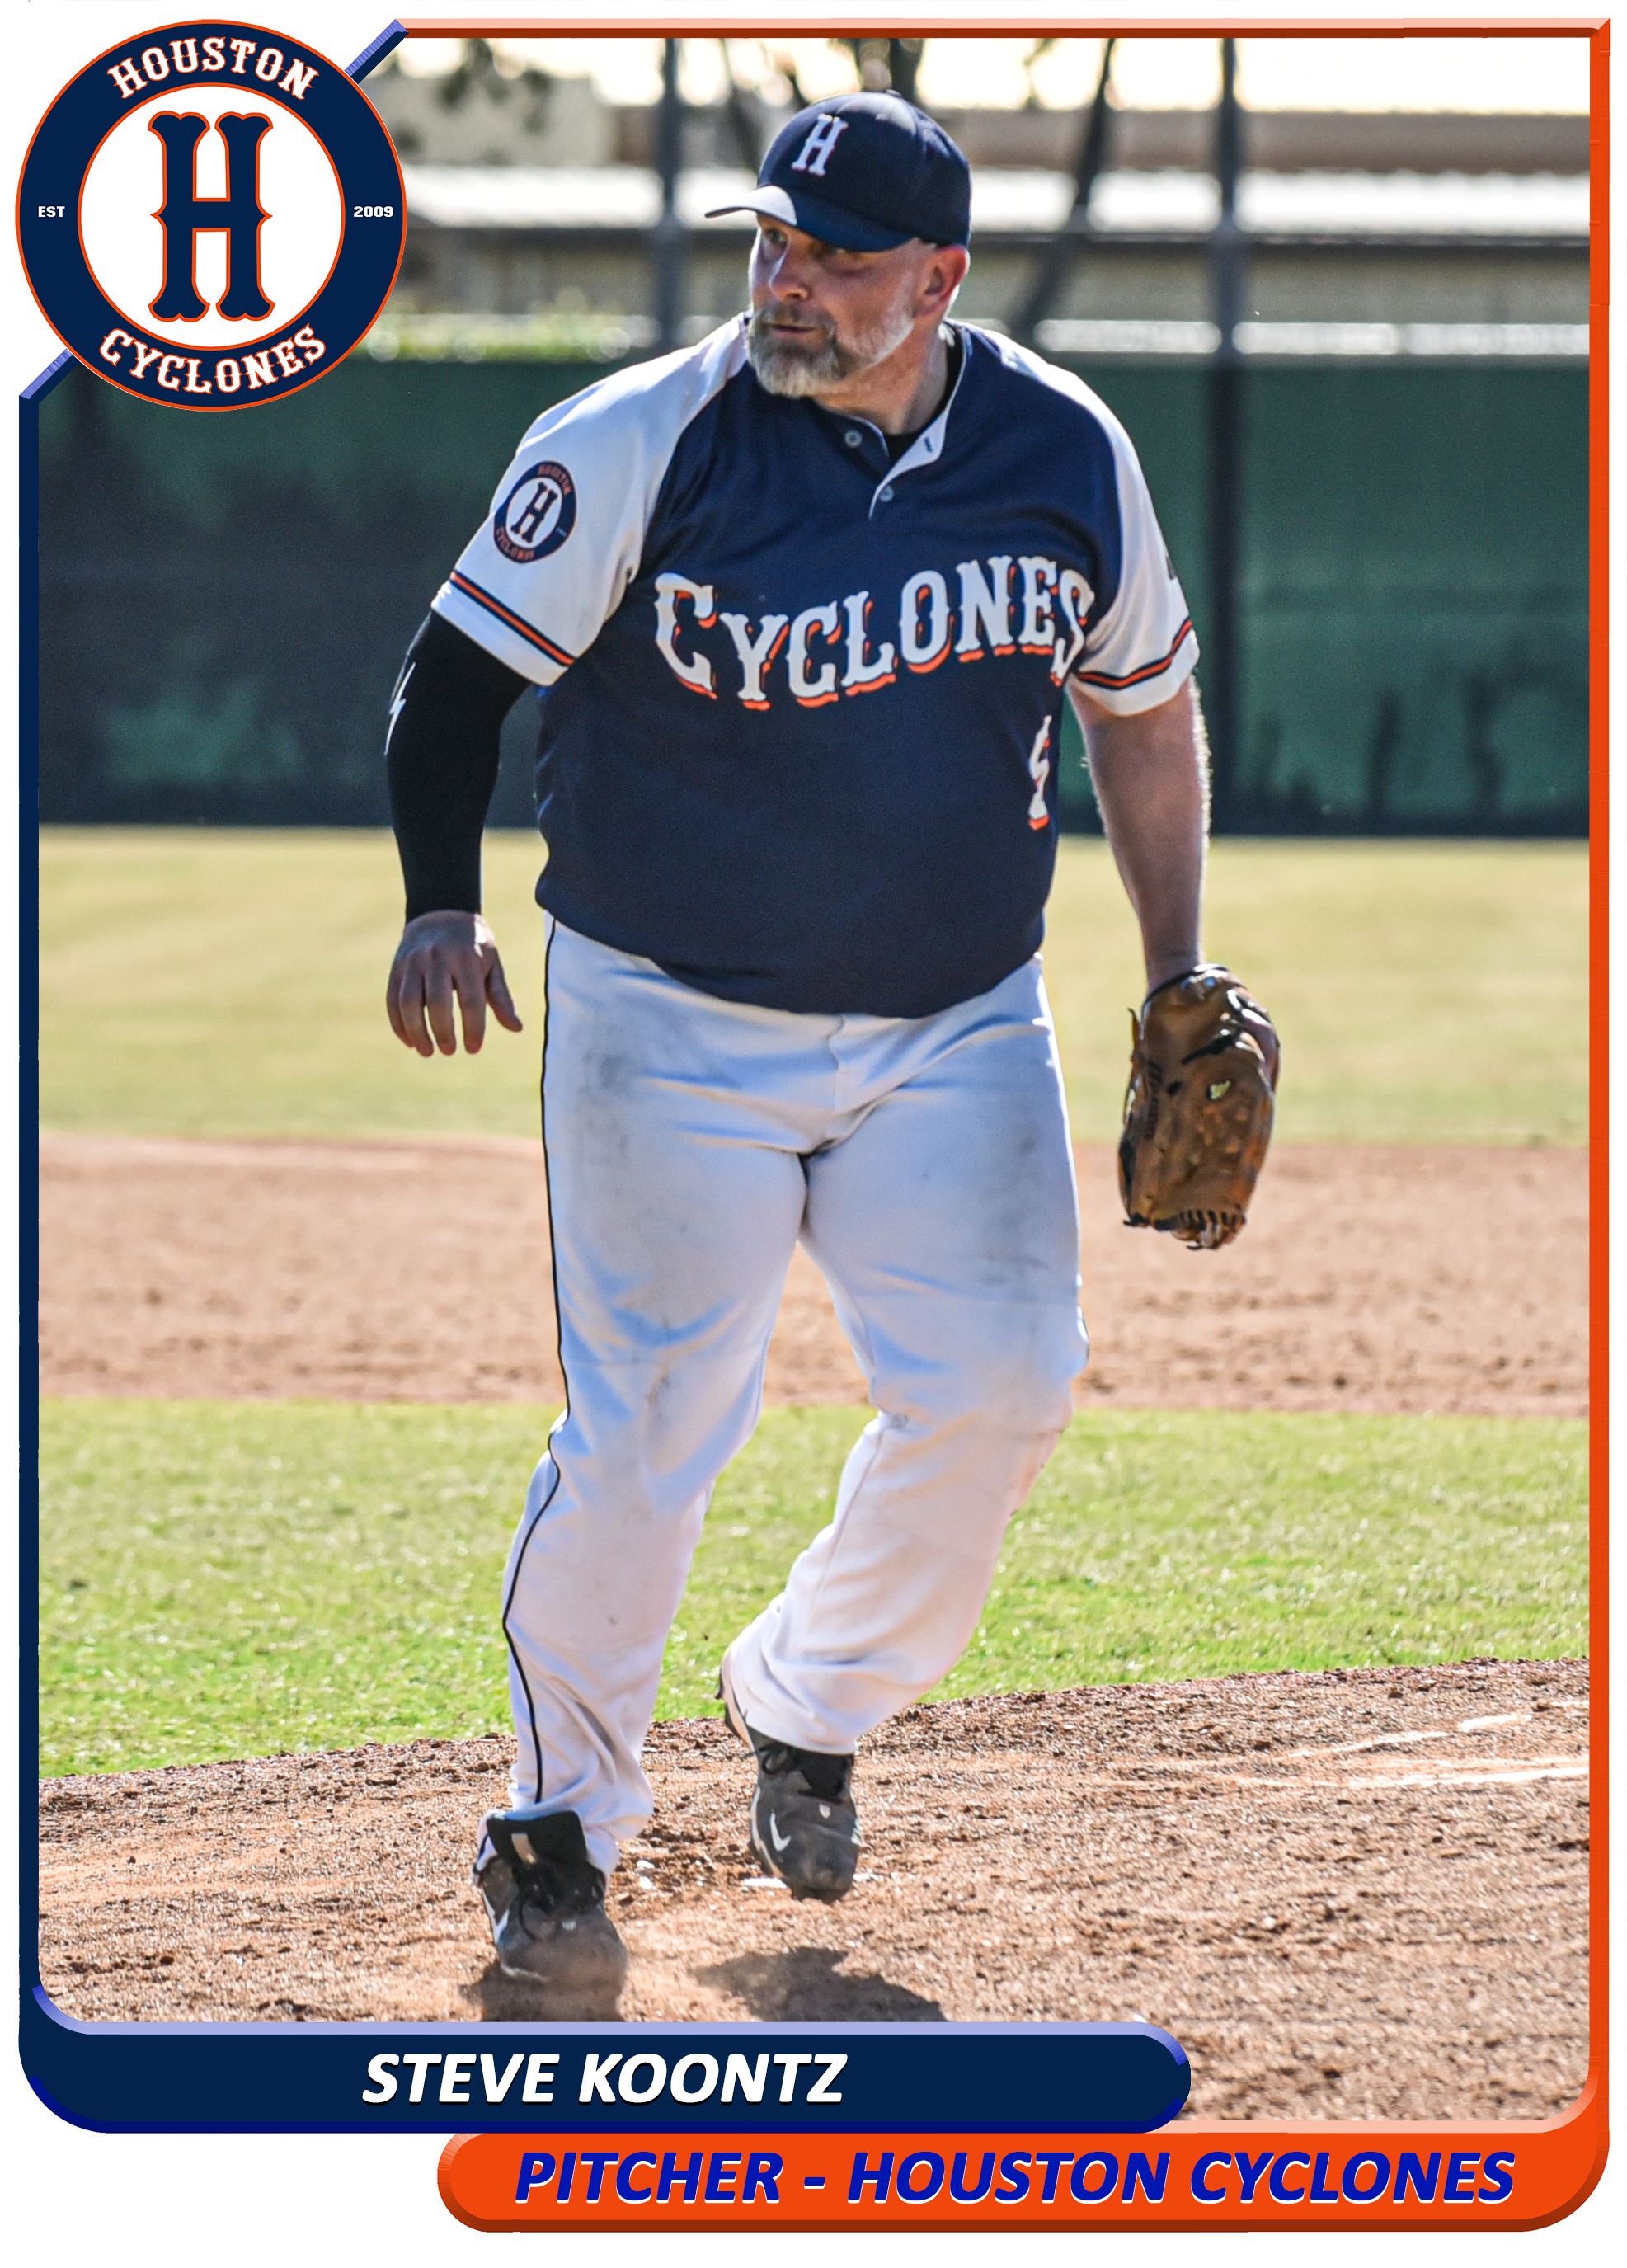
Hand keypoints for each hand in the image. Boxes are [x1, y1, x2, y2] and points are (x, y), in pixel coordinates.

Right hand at [386, 910, 522, 1057]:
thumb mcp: (492, 965)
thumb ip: (501, 997)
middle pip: (437, 1002)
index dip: (473, 1028)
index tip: (474, 1049)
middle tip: (450, 1051)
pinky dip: (398, 1024)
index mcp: (467, 958)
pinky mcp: (397, 968)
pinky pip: (392, 999)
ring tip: (427, 1052)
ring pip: (409, 1002)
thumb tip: (516, 1028)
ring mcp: (414, 962)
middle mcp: (438, 958)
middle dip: (443, 1032)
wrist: (442, 913)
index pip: (471, 1000)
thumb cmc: (473, 946)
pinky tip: (410, 1041)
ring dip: (416, 1032)